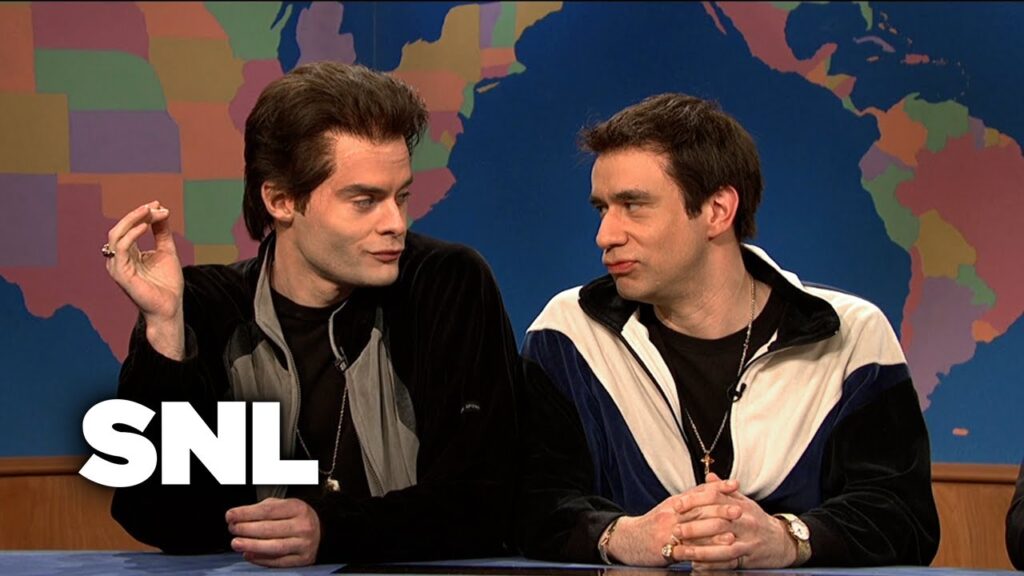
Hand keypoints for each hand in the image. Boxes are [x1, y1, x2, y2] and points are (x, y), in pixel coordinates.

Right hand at [104, 201, 184, 358]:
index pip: (128, 228)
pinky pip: (121, 248)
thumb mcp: (166, 251)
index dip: (142, 214)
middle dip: (137, 214)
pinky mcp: (121, 274)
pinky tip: (145, 226)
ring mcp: (117, 266)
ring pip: (117, 235)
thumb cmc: (167, 283)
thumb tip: (161, 210)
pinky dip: (132, 234)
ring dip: (134, 220)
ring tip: (150, 211)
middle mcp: (118, 258)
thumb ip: (162, 232)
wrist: (170, 307)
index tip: (159, 205)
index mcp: (127, 253)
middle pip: (120, 228)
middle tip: (155, 206)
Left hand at [226, 497, 321, 566]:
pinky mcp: (303, 559)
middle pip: (270, 528)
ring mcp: (304, 544)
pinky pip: (279, 561)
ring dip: (252, 545)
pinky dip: (261, 559)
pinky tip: (248, 554)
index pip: (268, 510)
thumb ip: (260, 510)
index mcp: (298, 508)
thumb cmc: (294, 518)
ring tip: (236, 543)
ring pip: (274, 546)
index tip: (230, 515)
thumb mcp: (283, 506)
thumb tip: (236, 517)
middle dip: (247, 529)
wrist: (320, 531)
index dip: (246, 513)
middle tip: (232, 529)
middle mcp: (304, 525)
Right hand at [607, 476, 739, 565]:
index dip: (718, 488)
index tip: (735, 485)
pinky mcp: (665, 549)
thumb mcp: (671, 507)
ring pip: (693, 531)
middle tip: (739, 510)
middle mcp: (671, 515)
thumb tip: (715, 485)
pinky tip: (713, 555)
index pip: (698, 492)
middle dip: (720, 510)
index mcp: (674, 503)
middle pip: (698, 510)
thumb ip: (692, 498)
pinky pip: (685, 551)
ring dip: (714, 533)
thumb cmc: (654, 524)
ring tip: (732, 534)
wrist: (629, 540)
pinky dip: (701, 552)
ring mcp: (667, 532)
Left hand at [673, 474, 796, 570]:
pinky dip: (711, 565)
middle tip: (674, 531)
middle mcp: (744, 522)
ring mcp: (747, 542)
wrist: (782, 542)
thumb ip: (724, 490)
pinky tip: (696, 565)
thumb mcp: (744, 502)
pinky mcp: (748, 559)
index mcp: (740, 505)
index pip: (714, 498)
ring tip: (680, 552)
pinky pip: (728, 563)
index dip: (694, 501)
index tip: (677, 505)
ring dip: (698, 550)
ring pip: (721, 546)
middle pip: (716, 522)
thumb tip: (709, 476)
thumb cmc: (757, 520)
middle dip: (693, 528)